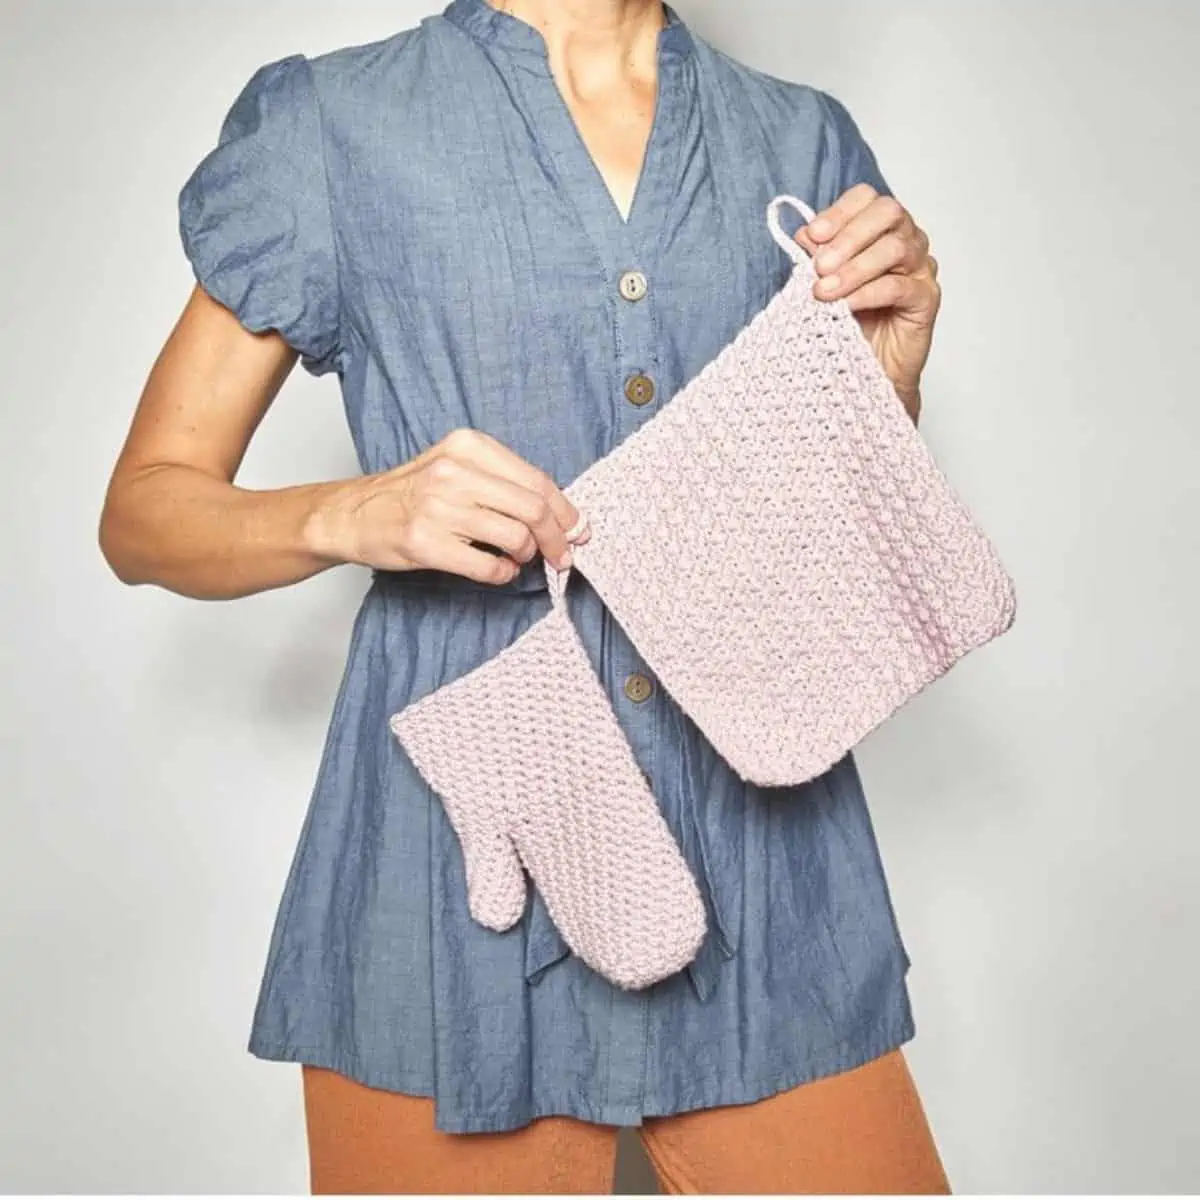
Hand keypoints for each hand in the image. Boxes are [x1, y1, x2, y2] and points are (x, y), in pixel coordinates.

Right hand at [308, 428, 588, 583]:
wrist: (352, 514)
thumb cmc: (411, 494)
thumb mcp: (456, 467)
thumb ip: (503, 482)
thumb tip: (560, 515)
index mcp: (468, 446)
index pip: (537, 480)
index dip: (566, 510)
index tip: (579, 530)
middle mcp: (454, 471)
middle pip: (534, 508)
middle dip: (557, 538)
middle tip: (563, 556)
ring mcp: (438, 507)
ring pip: (516, 537)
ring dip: (527, 556)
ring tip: (518, 559)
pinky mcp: (425, 542)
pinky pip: (488, 566)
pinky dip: (502, 574)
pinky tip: (497, 570)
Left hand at [793, 184, 940, 415]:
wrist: (867, 369)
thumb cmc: (848, 324)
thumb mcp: (823, 286)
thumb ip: (817, 258)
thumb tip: (804, 235)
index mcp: (880, 230)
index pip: (869, 199)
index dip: (841, 212)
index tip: (814, 235)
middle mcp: (906, 242)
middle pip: (889, 213)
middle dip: (849, 236)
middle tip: (819, 266)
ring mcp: (920, 269)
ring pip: (895, 248)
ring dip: (854, 268)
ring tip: (823, 291)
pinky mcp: (926, 299)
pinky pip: (900, 287)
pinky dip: (867, 293)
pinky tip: (845, 305)